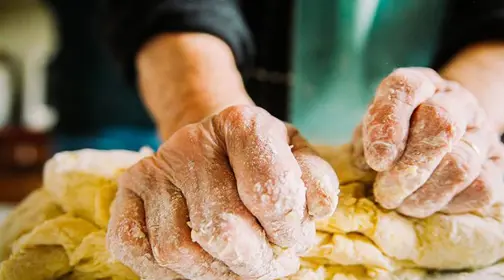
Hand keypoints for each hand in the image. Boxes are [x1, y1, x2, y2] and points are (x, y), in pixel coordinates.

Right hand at [107, 105, 338, 279]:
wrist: (212, 143)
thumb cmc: (258, 157)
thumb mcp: (296, 155)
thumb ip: (315, 179)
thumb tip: (319, 207)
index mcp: (241, 124)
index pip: (269, 193)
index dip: (288, 230)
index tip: (292, 238)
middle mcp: (191, 142)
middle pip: (221, 229)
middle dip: (254, 262)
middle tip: (270, 263)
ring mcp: (153, 169)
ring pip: (178, 250)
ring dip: (216, 273)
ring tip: (240, 267)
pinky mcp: (126, 193)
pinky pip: (136, 249)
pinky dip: (170, 274)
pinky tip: (200, 264)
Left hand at [354, 68, 503, 217]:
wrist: (443, 136)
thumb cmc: (397, 135)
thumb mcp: (373, 129)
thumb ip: (367, 141)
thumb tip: (370, 164)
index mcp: (420, 84)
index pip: (406, 88)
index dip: (389, 123)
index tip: (377, 160)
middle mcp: (456, 100)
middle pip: (441, 123)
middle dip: (409, 167)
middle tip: (386, 193)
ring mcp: (482, 130)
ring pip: (460, 164)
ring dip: (425, 192)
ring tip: (401, 204)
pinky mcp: (496, 162)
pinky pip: (479, 187)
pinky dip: (448, 202)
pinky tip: (426, 203)